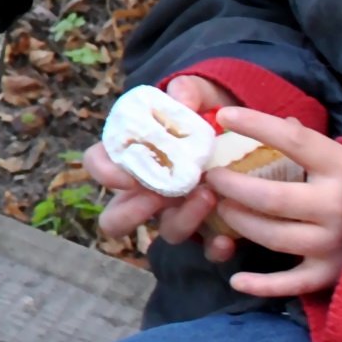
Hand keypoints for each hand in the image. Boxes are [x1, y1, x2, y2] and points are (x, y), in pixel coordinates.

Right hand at [87, 72, 228, 257]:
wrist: (243, 128)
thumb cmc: (205, 110)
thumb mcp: (198, 93)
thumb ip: (187, 91)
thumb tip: (182, 99)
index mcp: (132, 156)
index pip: (97, 165)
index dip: (106, 174)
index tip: (130, 173)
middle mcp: (145, 191)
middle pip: (115, 219)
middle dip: (132, 213)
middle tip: (159, 195)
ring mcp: (174, 213)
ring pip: (165, 233)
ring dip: (182, 219)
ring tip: (207, 194)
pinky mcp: (207, 228)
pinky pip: (205, 249)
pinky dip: (213, 247)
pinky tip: (227, 238)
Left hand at [195, 106, 341, 299]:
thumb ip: (314, 147)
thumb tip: (280, 123)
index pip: (294, 141)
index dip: (257, 126)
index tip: (225, 116)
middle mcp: (338, 206)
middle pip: (271, 197)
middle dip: (233, 186)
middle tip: (212, 177)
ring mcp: (334, 243)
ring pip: (273, 236)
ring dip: (240, 223)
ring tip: (222, 209)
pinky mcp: (332, 274)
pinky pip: (290, 283)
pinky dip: (261, 285)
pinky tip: (236, 279)